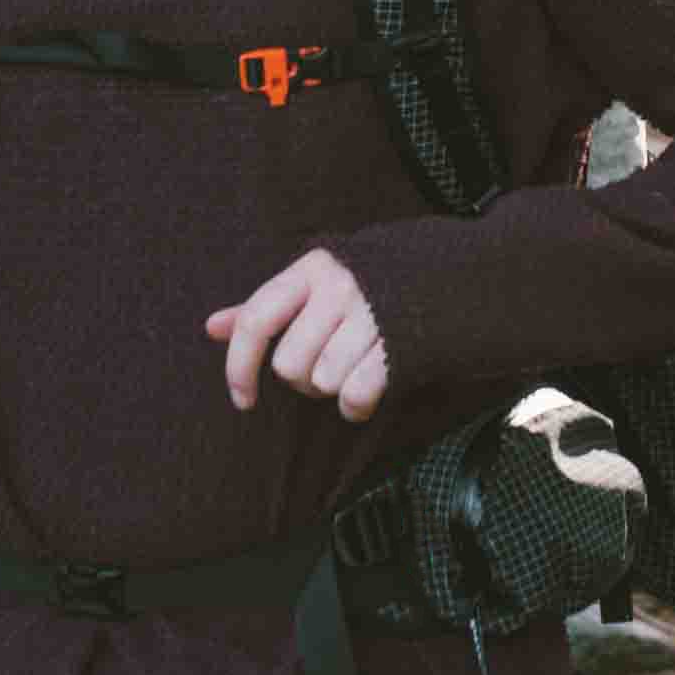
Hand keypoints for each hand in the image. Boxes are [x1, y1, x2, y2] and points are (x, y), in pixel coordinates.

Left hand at [207, 248, 387, 421]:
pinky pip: (355, 395)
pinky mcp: (400, 345)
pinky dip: (356, 406)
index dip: (239, 366)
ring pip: (322, 382)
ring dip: (334, 388)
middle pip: (288, 365)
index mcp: (313, 268)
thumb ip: (267, 306)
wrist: (463, 275)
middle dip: (304, 377)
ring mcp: (372, 315)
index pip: (256, 320)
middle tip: (329, 362)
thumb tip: (211, 326)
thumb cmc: (378, 283)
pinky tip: (368, 389)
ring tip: (356, 365)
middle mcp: (339, 287)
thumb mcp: (320, 280)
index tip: (242, 399)